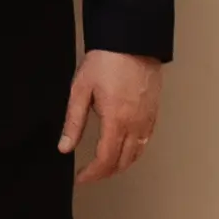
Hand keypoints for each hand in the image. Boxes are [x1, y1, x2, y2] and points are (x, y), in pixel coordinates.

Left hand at [58, 50, 161, 182]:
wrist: (132, 40)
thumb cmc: (107, 60)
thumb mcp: (81, 90)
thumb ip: (73, 122)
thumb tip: (64, 147)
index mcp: (116, 120)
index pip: (105, 159)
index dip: (92, 174)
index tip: (81, 177)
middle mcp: (136, 123)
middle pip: (123, 162)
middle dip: (105, 173)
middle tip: (90, 174)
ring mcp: (147, 118)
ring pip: (137, 154)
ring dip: (121, 165)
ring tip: (105, 167)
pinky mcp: (154, 112)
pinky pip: (146, 140)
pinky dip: (135, 152)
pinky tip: (125, 149)